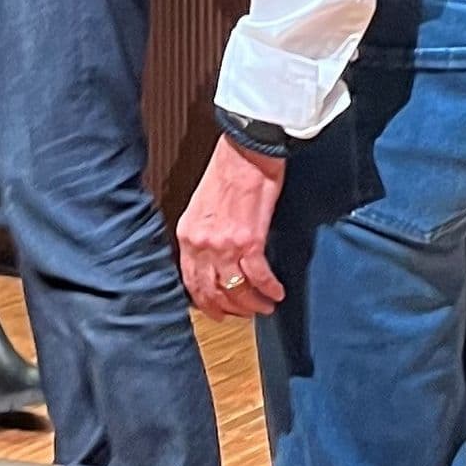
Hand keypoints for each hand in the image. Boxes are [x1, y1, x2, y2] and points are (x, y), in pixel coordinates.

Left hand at [178, 136, 285, 315]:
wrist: (247, 151)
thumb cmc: (227, 171)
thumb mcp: (201, 205)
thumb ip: (201, 235)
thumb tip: (212, 260)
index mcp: (187, 235)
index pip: (191, 281)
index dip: (205, 303)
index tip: (217, 313)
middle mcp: (202, 244)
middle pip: (213, 292)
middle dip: (231, 309)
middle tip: (245, 315)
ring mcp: (225, 245)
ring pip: (236, 290)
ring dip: (253, 304)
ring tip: (265, 306)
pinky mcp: (250, 241)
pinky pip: (259, 277)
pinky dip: (270, 289)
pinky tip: (277, 293)